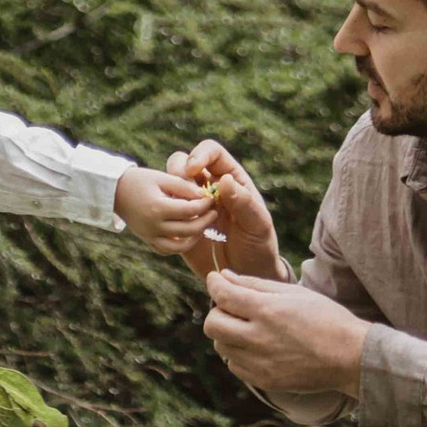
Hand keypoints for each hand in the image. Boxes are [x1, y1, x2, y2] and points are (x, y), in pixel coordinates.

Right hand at [114, 161, 216, 258]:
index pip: (189, 210)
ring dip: (195, 237)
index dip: (205, 204)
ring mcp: (150, 236)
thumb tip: (203, 194)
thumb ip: (183, 186)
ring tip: (204, 225)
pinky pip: (168, 250)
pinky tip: (189, 234)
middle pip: (188, 230)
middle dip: (205, 221)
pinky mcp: (148, 241)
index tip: (212, 197)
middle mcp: (154, 226)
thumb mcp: (161, 177)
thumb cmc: (140, 180)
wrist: (115, 191)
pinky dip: (181, 246)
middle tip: (214, 211)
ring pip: (179, 246)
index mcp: (157, 208)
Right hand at [170, 138, 283, 284]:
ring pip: (171, 187)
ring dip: (172, 197)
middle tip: (186, 197)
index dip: (200, 155)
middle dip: (179, 174)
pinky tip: (180, 233)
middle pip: (184, 164)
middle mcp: (210, 188)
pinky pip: (166, 214)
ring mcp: (193, 206)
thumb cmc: (259, 245)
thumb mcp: (257, 224)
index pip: (212, 152)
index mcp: (231, 179)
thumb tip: (225, 181)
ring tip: (188, 218)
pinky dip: (167, 218)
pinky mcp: (181, 226)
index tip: (193, 169)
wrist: (248, 274)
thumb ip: (244, 202)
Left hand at [202, 267, 368, 403]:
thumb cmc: (325, 317)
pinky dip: (238, 353)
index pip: (223, 296)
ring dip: (227, 333)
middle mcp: (259, 339)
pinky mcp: (264, 381)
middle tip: (231, 305)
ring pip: (221, 346)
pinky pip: (235, 366)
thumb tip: (225, 277)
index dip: (214, 283)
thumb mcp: (293, 292)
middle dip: (217, 311)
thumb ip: (255, 284)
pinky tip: (256, 345)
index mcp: (267, 311)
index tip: (215, 279)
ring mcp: (260, 364)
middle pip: (213, 325)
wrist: (348, 356)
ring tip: (247, 326)